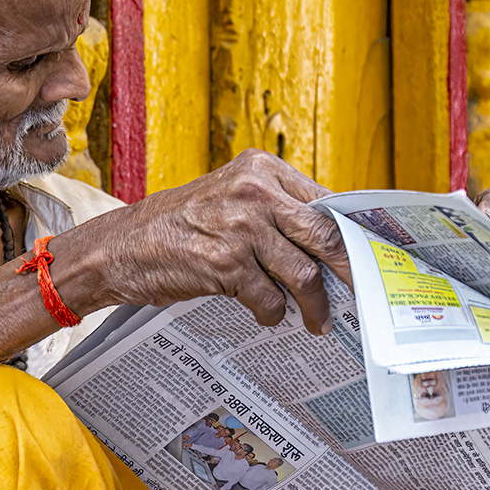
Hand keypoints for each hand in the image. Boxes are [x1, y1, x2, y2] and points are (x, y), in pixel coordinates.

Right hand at [59, 149, 350, 333]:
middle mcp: (253, 191)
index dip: (352, 236)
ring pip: (303, 274)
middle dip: (348, 273)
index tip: (369, 260)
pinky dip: (271, 313)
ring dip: (312, 306)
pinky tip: (263, 314)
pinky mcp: (224, 263)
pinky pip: (269, 299)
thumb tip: (333, 245)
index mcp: (261, 168)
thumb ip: (276, 210)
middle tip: (359, 298)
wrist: (119, 247)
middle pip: (324, 236)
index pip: (326, 202)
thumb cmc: (178, 226)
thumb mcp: (229, 198)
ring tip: (315, 321)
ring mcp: (239, 226)